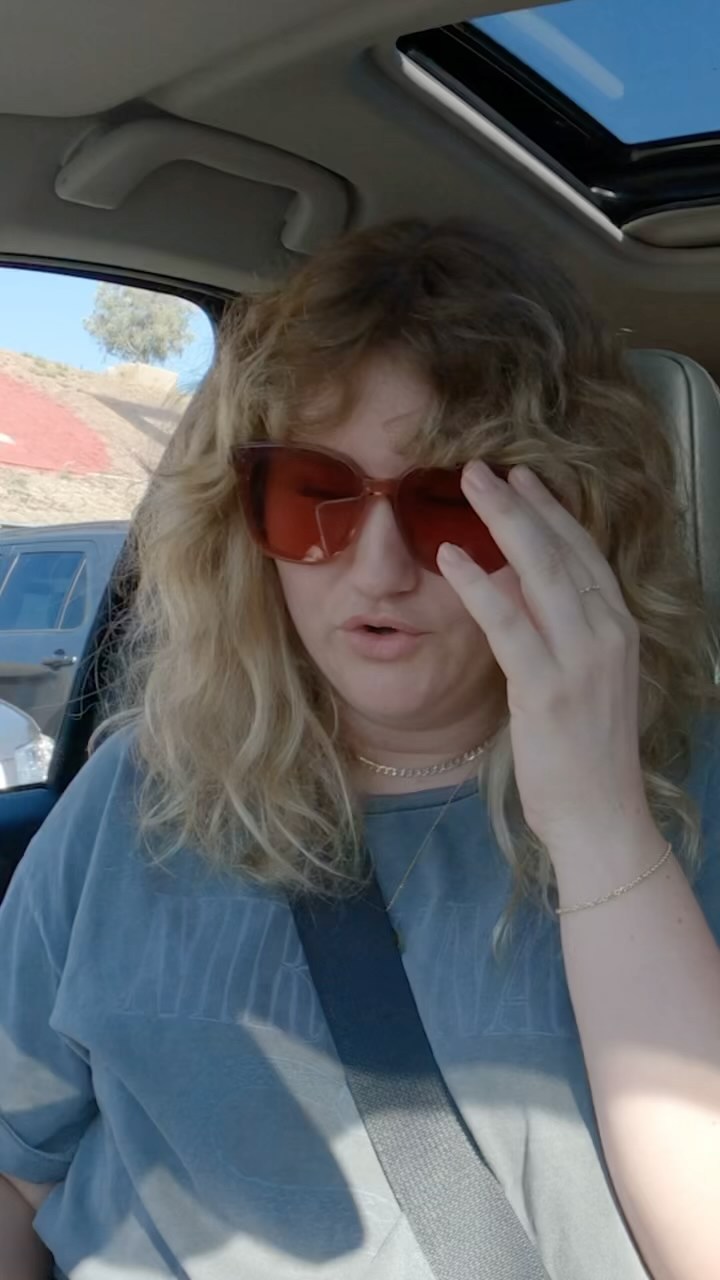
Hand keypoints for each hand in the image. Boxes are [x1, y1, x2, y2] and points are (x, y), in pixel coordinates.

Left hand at [437, 460, 651, 855]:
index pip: (584, 553)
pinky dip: (478, 584)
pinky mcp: (546, 689)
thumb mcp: (583, 680)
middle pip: (562, 549)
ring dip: (500, 521)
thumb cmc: (586, 754)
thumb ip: (560, 631)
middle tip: (483, 465)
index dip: (552, 511)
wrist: (602, 817)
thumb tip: (518, 585)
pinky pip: (508, 623)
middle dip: (521, 502)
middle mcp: (607, 634)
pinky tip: (450, 555)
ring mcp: (580, 660)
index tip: (523, 478)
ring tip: (466, 483)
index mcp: (619, 630)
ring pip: (539, 571)